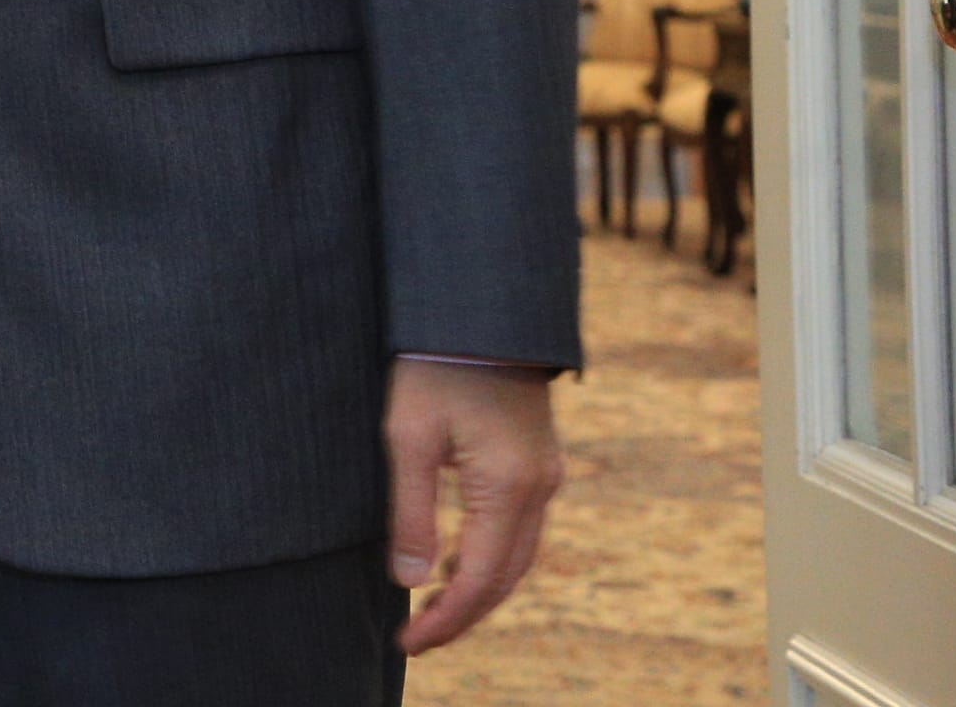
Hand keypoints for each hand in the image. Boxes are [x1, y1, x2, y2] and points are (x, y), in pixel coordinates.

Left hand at [384, 357, 563, 654]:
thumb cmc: (434, 367)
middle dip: (463, 614)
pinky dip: (490, 555)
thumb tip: (411, 583)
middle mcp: (539, 488)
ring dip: (478, 587)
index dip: (447, 620)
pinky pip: (521, 529)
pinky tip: (454, 560)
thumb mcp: (408, 437)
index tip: (409, 644)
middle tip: (417, 638)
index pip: (481, 579)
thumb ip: (412, 513)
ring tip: (430, 609)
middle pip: (507, 577)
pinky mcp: (540, 462)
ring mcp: (546, 475)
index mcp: (508, 486)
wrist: (482, 311)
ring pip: (518, 556)